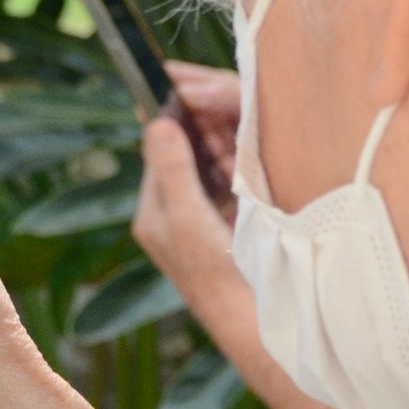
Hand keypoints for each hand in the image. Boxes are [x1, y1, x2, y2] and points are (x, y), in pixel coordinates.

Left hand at [131, 64, 250, 335]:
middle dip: (203, 127)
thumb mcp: (189, 218)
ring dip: (223, 141)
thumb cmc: (214, 273)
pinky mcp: (229, 224)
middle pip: (185, 154)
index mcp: (155, 212)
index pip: (159, 150)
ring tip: (238, 114)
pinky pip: (230, 182)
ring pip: (210, 165)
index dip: (173, 118)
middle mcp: (174, 214)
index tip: (188, 87)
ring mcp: (203, 219)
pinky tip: (253, 147)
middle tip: (219, 96)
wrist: (248, 321)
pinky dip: (239, 162)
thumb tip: (160, 123)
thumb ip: (173, 170)